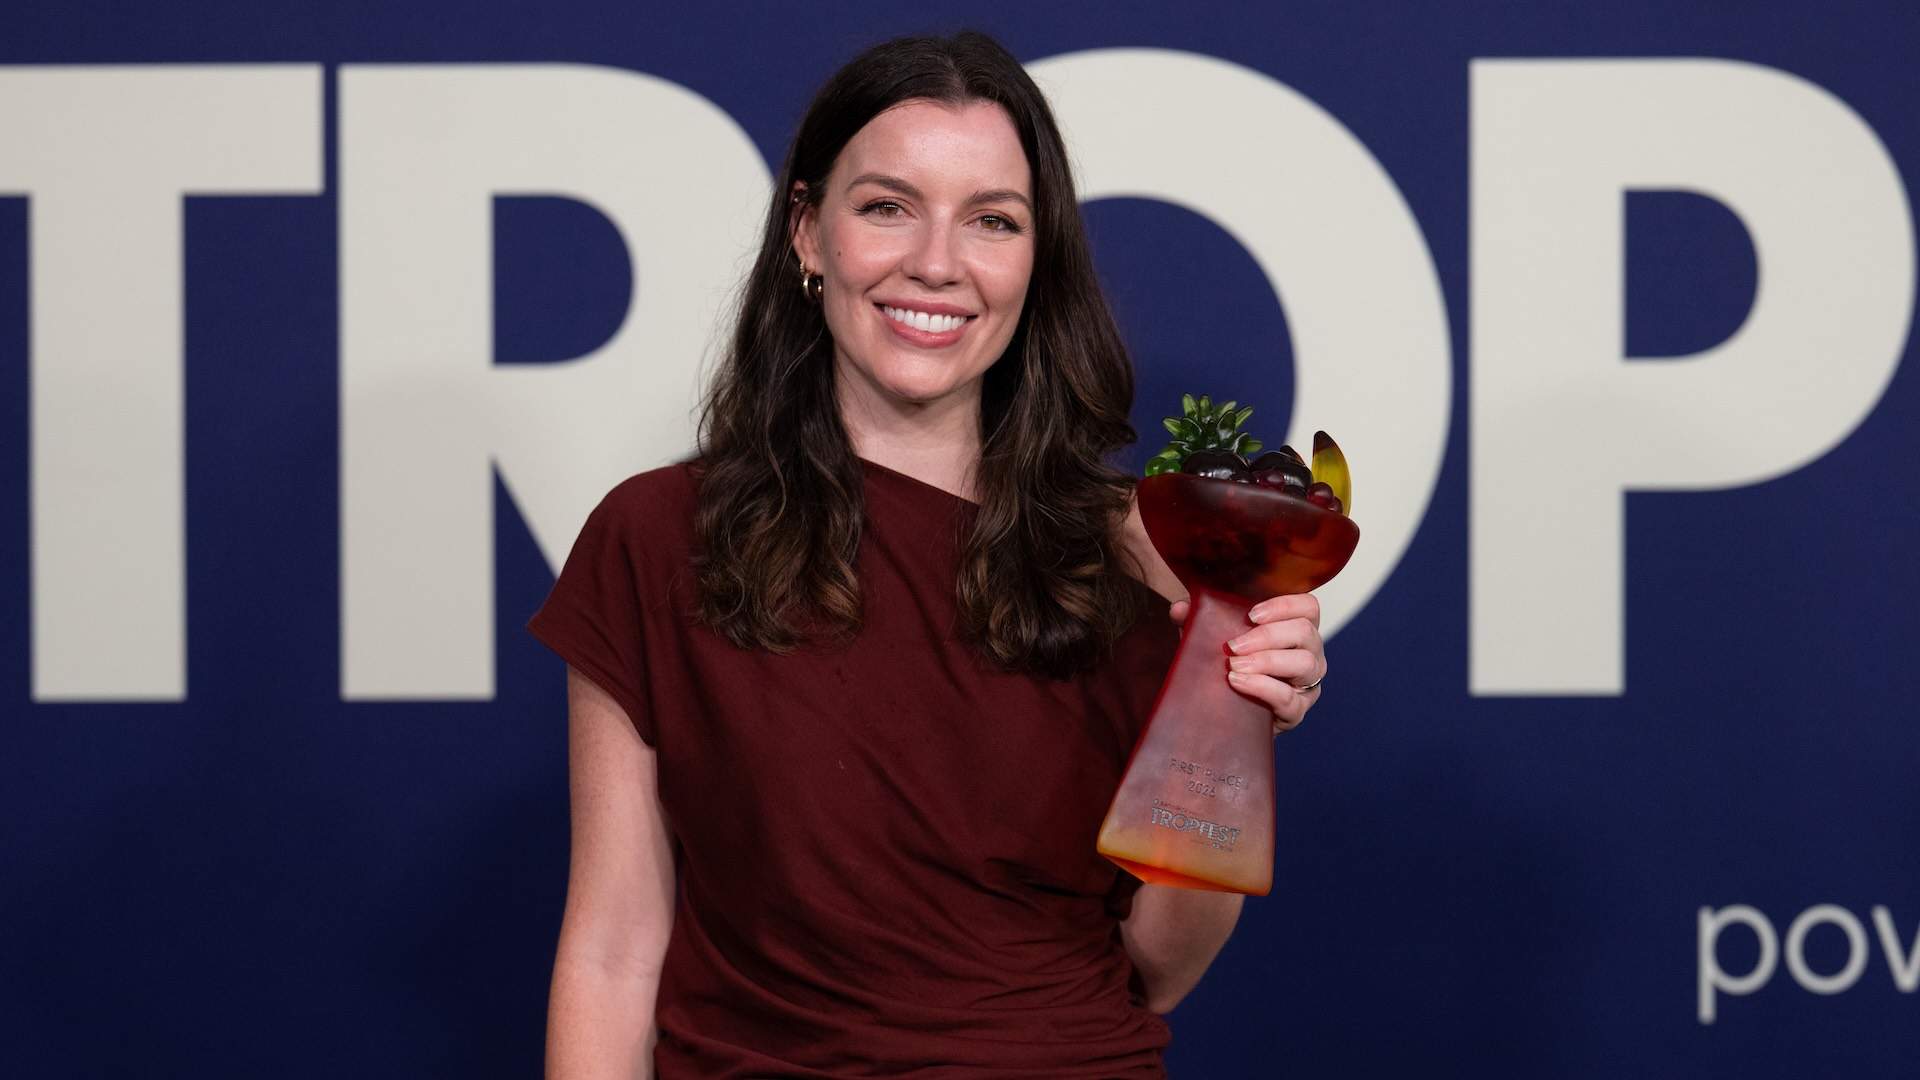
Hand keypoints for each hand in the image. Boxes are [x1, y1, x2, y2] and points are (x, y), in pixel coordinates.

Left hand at [1167, 593, 1325, 734]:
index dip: (1284, 605)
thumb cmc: (1229, 667)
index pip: (1308, 607)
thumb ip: (1198, 621)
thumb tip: (1180, 608)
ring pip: (1304, 663)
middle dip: (1267, 636)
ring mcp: (1308, 684)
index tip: (1251, 615)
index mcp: (1297, 630)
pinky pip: (1289, 698)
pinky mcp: (1297, 711)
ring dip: (1267, 660)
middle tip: (1233, 646)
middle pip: (1305, 632)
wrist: (1225, 713)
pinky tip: (1237, 682)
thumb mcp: (1213, 640)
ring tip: (1234, 665)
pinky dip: (1262, 687)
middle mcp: (1310, 653)